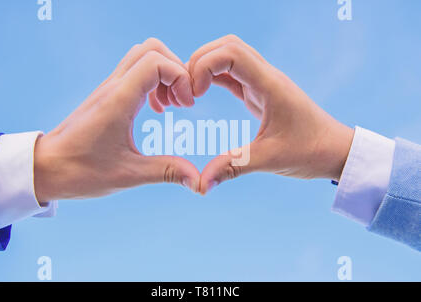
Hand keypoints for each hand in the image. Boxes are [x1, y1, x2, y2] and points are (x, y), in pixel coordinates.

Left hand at [33, 38, 199, 202]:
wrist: (44, 168)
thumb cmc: (80, 171)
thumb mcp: (128, 175)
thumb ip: (167, 171)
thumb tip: (199, 181)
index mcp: (119, 101)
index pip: (156, 62)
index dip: (180, 77)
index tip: (186, 106)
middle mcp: (113, 87)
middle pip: (151, 49)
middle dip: (176, 69)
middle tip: (183, 101)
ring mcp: (108, 88)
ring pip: (142, 56)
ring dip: (164, 74)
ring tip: (172, 104)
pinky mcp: (106, 95)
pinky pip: (134, 72)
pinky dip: (153, 82)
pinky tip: (157, 109)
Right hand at [185, 35, 353, 193]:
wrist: (336, 150)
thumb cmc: (311, 152)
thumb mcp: (270, 160)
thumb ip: (233, 167)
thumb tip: (200, 184)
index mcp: (270, 85)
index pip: (231, 53)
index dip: (205, 66)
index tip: (195, 95)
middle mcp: (266, 76)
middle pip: (227, 45)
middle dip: (200, 61)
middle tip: (187, 91)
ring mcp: (264, 82)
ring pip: (230, 55)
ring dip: (206, 67)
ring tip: (190, 93)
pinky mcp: (261, 92)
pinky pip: (233, 74)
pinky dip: (213, 78)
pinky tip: (201, 94)